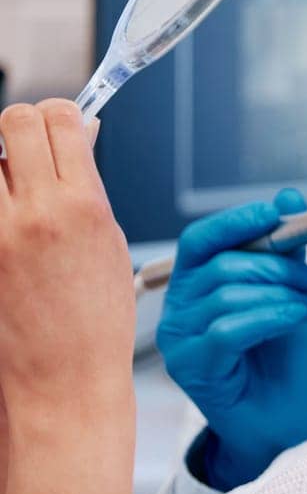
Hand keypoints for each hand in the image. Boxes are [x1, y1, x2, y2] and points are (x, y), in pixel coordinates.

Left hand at [0, 101, 132, 412]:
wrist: (63, 379)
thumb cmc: (95, 323)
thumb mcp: (109, 243)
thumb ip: (89, 186)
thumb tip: (80, 139)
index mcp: (82, 206)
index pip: (58, 120)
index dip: (59, 114)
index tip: (61, 124)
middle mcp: (34, 214)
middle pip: (11, 123)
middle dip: (20, 126)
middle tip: (26, 147)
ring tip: (11, 188)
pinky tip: (6, 218)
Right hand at [155, 189, 306, 490]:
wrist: (287, 420)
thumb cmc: (284, 361)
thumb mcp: (291, 294)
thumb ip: (287, 252)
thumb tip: (289, 198)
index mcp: (195, 286)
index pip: (200, 240)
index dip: (236, 221)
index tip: (276, 214)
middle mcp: (178, 311)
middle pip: (221, 265)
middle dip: (278, 265)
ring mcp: (180, 341)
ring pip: (228, 296)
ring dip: (282, 294)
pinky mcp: (193, 368)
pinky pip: (228, 329)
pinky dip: (273, 317)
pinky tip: (300, 318)